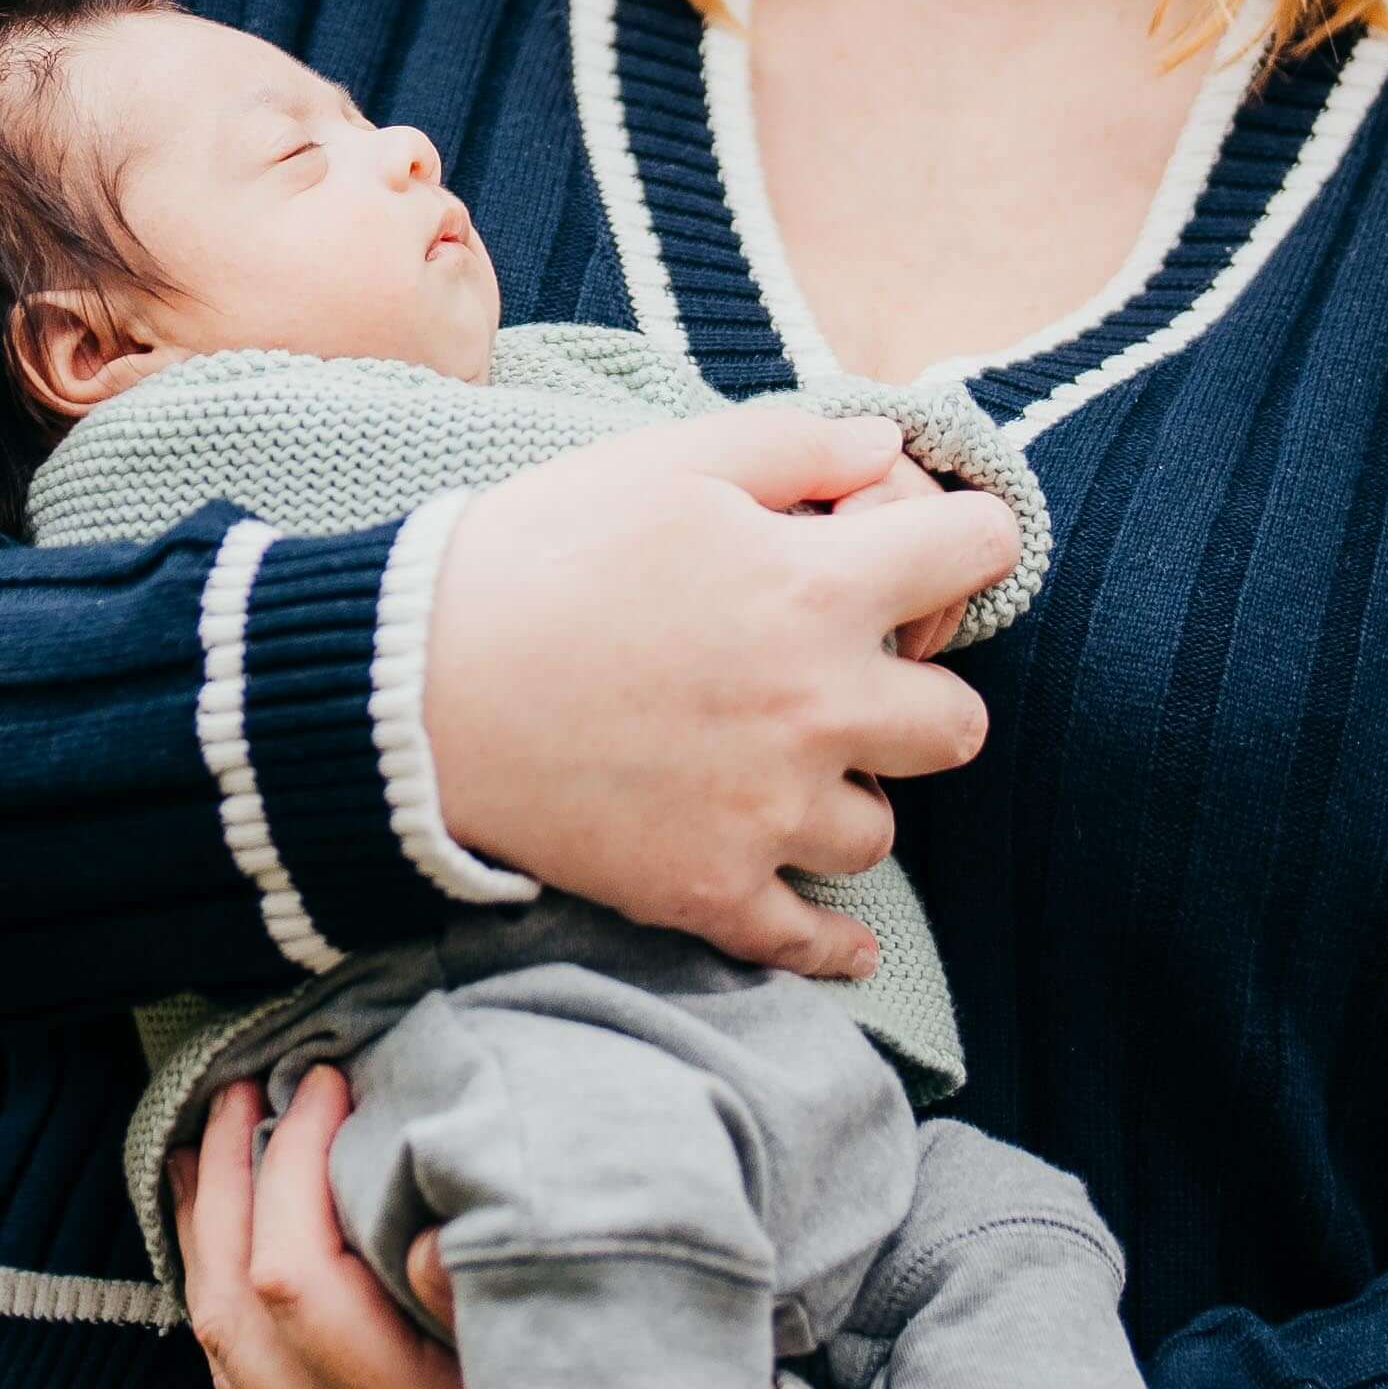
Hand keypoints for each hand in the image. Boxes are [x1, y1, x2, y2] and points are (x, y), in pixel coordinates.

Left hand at [184, 1073, 493, 1388]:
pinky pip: (238, 1384)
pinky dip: (220, 1300)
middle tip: (240, 1087)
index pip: (299, 1280)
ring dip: (206, 1237)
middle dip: (230, 1185)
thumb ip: (493, 1302)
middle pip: (235, 1309)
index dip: (295, 1168)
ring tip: (201, 1149)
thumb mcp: (588, 1370)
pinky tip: (220, 1245)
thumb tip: (422, 1231)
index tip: (325, 1087)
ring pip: (221, 1350)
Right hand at [413, 407, 1013, 976]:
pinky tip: (846, 940)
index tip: (933, 550)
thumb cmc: (538, 552)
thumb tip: (893, 449)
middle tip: (852, 679)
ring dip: (848, 797)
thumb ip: (800, 446)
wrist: (409, 686)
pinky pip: (810, 940)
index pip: (978, 553)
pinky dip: (833, 943)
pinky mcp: (708, 889)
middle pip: (959, 724)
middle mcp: (817, 707)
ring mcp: (768, 811)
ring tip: (784, 771)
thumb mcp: (668, 458)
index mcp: (818, 588)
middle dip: (920, 694)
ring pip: (882, 830)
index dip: (964, 540)